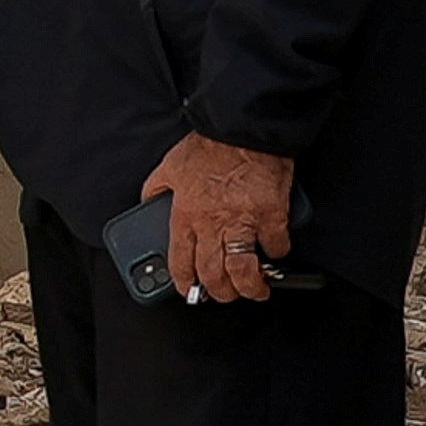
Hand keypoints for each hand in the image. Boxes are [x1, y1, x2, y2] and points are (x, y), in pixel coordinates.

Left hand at [139, 132, 294, 301]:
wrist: (241, 131)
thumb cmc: (207, 147)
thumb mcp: (168, 168)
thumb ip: (156, 190)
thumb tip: (148, 204)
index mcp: (185, 216)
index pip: (180, 262)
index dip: (185, 283)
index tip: (190, 291)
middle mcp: (212, 224)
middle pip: (213, 273)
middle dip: (219, 292)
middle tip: (224, 294)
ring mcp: (244, 223)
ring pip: (244, 270)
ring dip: (250, 287)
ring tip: (254, 291)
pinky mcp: (272, 216)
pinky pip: (276, 247)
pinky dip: (277, 255)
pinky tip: (274, 254)